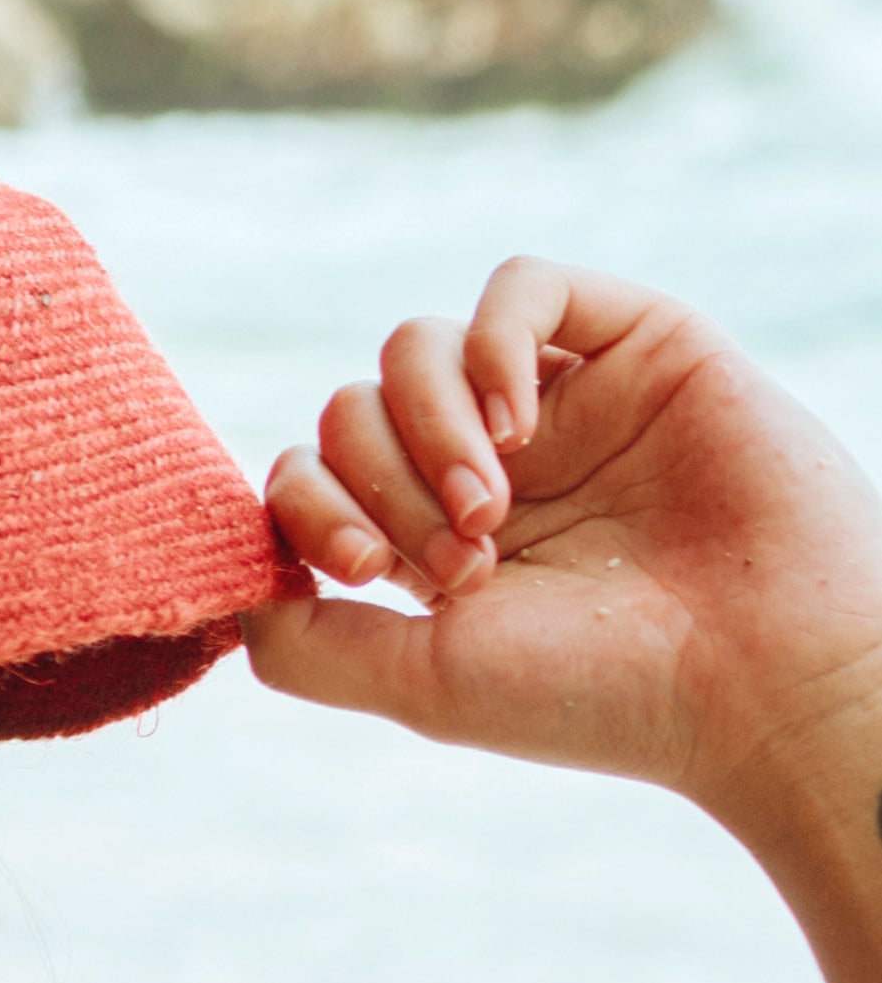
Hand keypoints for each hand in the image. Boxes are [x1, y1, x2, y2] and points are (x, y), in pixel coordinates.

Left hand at [243, 259, 881, 836]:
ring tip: (493, 507)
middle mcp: (483, 465)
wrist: (759, 678)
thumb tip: (224, 590)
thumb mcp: (417, 682)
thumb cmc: (595, 694)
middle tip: (465, 556)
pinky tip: (516, 423)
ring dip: (426, 426)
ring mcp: (555, 403)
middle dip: (383, 481)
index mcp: (426, 540)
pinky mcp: (633, 345)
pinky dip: (489, 343)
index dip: (310, 507)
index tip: (372, 570)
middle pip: (349, 409)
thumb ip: (303, 644)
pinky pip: (519, 287)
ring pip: (410, 348)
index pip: (306, 475)